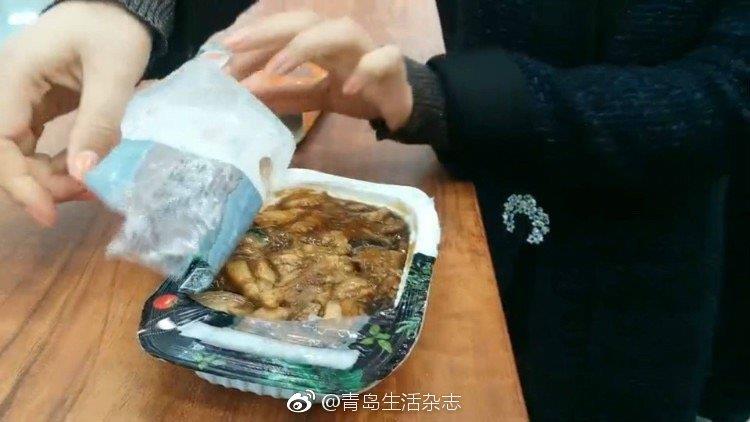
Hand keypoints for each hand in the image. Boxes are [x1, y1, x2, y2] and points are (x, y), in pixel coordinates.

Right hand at [0, 1, 150, 225]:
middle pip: (7, 153)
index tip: (48, 214)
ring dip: (50, 177)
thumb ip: (98, 123)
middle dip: (40, 184)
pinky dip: (58, 162)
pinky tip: (85, 168)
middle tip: (86, 195)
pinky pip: (37, 144)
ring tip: (90, 186)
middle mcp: (9, 89)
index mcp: (16, 75)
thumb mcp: (115, 74)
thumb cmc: (116, 31)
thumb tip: (83, 175)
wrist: (123, 8)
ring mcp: (22, 98)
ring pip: (20, 153)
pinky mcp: (39, 105)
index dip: (19, 183)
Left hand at [222, 11, 412, 130]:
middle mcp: (341, 39)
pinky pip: (382, 59)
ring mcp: (368, 50)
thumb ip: (287, 95)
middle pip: (305, 22)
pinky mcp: (393, 68)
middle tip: (235, 48)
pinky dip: (365, 69)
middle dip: (269, 31)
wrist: (402, 105)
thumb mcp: (317, 97)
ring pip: (341, 31)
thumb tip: (247, 95)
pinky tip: (345, 87)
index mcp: (321, 42)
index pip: (284, 31)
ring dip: (306, 45)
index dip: (255, 39)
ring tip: (277, 68)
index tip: (224, 56)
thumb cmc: (358, 92)